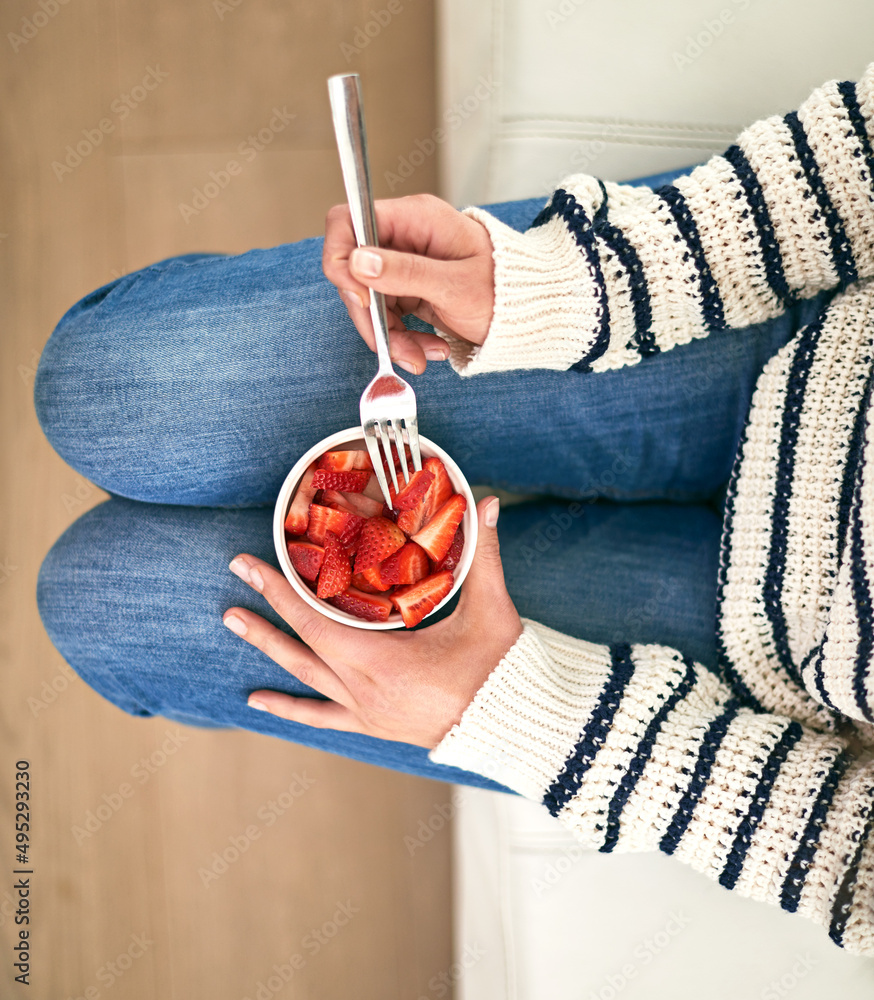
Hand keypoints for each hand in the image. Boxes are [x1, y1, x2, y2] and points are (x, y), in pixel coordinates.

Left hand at [222, 497, 520, 748]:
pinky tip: (258, 701)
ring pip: (305, 678)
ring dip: (269, 650)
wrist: (517, 728)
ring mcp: (365, 711)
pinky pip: (321, 717)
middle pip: (300, 647)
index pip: (314, 620)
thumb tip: (485, 502)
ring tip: (235, 623)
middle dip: (263, 614)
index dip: (278, 590)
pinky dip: (289, 709)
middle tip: (233, 587)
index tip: (247, 565)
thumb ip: (483, 554)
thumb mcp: (491, 609)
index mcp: (383, 661)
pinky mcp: (373, 725)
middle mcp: (364, 689)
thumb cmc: (502, 669)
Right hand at [322, 193, 494, 374]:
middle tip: (390, 345)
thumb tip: (358, 262)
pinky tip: (428, 350)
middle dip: (369, 314)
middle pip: (354, 270)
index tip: (358, 296)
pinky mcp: (410, 290)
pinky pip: (387, 316)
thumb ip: (405, 272)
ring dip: (388, 336)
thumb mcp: (455, 284)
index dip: (342, 257)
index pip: (349, 220)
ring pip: (369, 300)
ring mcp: (406, 264)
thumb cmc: (507, 290)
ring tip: (420, 356)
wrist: (532, 312)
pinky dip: (401, 339)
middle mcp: (406, 237)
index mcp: (416, 218)